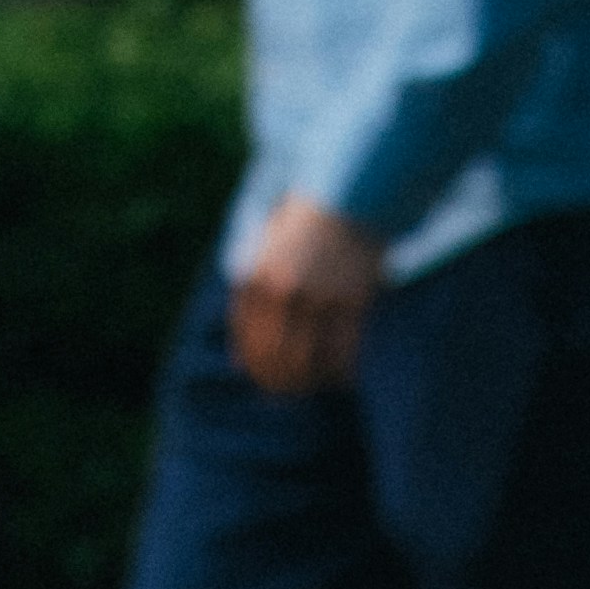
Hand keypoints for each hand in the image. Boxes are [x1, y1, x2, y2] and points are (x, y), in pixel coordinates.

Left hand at [231, 196, 382, 396]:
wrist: (348, 195)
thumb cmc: (303, 225)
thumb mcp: (262, 256)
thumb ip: (246, 302)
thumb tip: (237, 362)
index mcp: (258, 277)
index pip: (249, 344)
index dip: (257, 371)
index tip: (266, 382)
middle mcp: (285, 290)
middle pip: (277, 361)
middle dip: (281, 385)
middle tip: (291, 392)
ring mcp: (320, 298)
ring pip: (309, 364)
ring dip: (310, 384)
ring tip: (315, 387)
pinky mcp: (352, 303)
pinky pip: (342, 356)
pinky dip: (340, 374)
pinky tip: (341, 378)